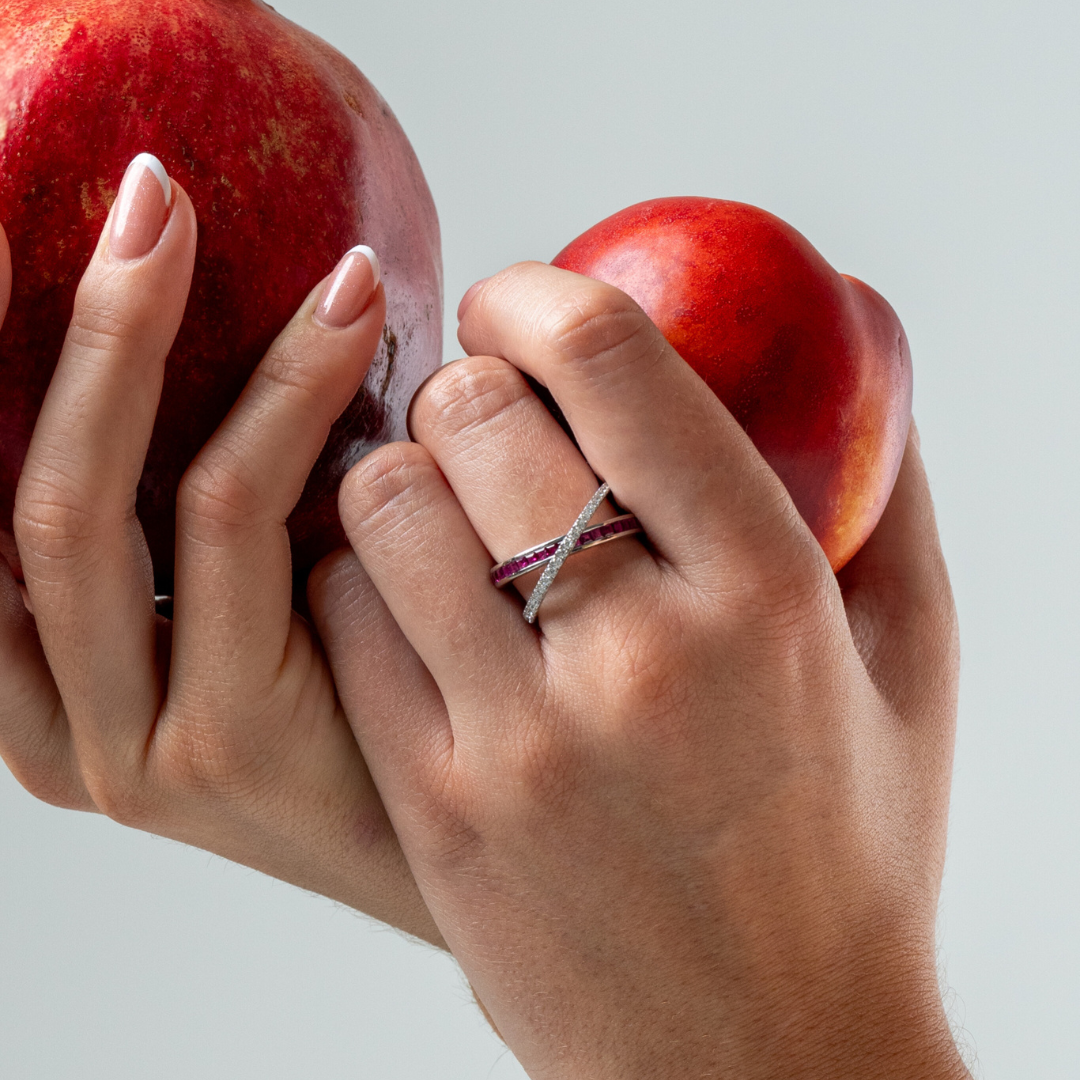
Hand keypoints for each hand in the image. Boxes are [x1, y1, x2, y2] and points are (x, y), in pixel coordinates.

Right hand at [0, 155, 437, 944]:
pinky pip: (232, 535)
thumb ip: (211, 501)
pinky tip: (352, 330)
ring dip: (167, 342)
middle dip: (74, 323)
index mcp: (37, 670)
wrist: (441, 845)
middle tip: (149, 193)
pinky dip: (283, 412)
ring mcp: (122, 743)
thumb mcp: (256, 595)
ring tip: (295, 249)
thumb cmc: (356, 697)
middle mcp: (47, 713)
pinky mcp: (219, 745)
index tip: (4, 222)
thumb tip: (231, 311)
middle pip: (9, 482)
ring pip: (100, 503)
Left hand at [311, 263, 969, 1077]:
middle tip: (478, 412)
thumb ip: (893, 490)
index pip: (610, 363)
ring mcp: (523, 738)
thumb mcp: (909, 664)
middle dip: (462, 382)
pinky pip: (342, 621)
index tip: (512, 306)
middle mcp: (641, 655)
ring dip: (399, 474)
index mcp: (766, 594)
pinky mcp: (438, 808)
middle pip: (473, 415)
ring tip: (436, 504)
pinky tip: (406, 603)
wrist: (763, 1060)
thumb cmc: (845, 854)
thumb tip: (865, 334)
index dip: (533, 296)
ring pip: (382, 503)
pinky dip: (358, 582)